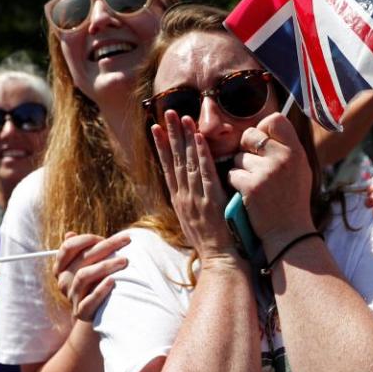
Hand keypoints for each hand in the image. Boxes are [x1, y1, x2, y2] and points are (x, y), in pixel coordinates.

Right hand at [54, 231, 130, 320]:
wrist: (99, 310)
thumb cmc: (95, 280)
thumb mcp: (87, 264)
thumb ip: (81, 250)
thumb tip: (70, 233)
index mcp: (61, 267)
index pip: (68, 247)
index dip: (86, 239)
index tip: (104, 237)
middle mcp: (64, 280)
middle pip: (82, 258)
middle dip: (106, 246)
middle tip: (126, 240)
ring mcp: (71, 296)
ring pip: (83, 276)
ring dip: (105, 266)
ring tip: (124, 260)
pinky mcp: (81, 312)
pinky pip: (89, 301)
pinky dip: (100, 290)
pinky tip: (113, 281)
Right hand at [152, 111, 236, 261]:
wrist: (217, 260)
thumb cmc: (209, 242)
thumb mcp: (192, 220)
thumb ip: (189, 201)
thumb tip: (188, 187)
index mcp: (178, 200)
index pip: (167, 167)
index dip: (161, 146)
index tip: (155, 127)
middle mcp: (183, 196)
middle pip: (175, 159)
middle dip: (170, 134)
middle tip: (166, 112)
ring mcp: (195, 197)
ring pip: (188, 162)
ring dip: (185, 138)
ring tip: (181, 117)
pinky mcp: (210, 200)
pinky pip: (205, 172)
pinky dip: (202, 154)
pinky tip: (198, 138)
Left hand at [229, 113, 314, 249]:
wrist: (289, 232)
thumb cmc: (292, 200)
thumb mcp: (300, 169)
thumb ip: (286, 148)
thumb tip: (268, 125)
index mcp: (296, 151)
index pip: (276, 119)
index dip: (264, 128)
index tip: (262, 142)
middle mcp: (283, 158)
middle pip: (250, 134)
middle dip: (246, 148)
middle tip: (254, 165)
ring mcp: (267, 172)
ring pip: (238, 156)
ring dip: (240, 169)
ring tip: (255, 184)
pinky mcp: (251, 186)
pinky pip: (232, 172)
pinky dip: (235, 182)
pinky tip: (247, 193)